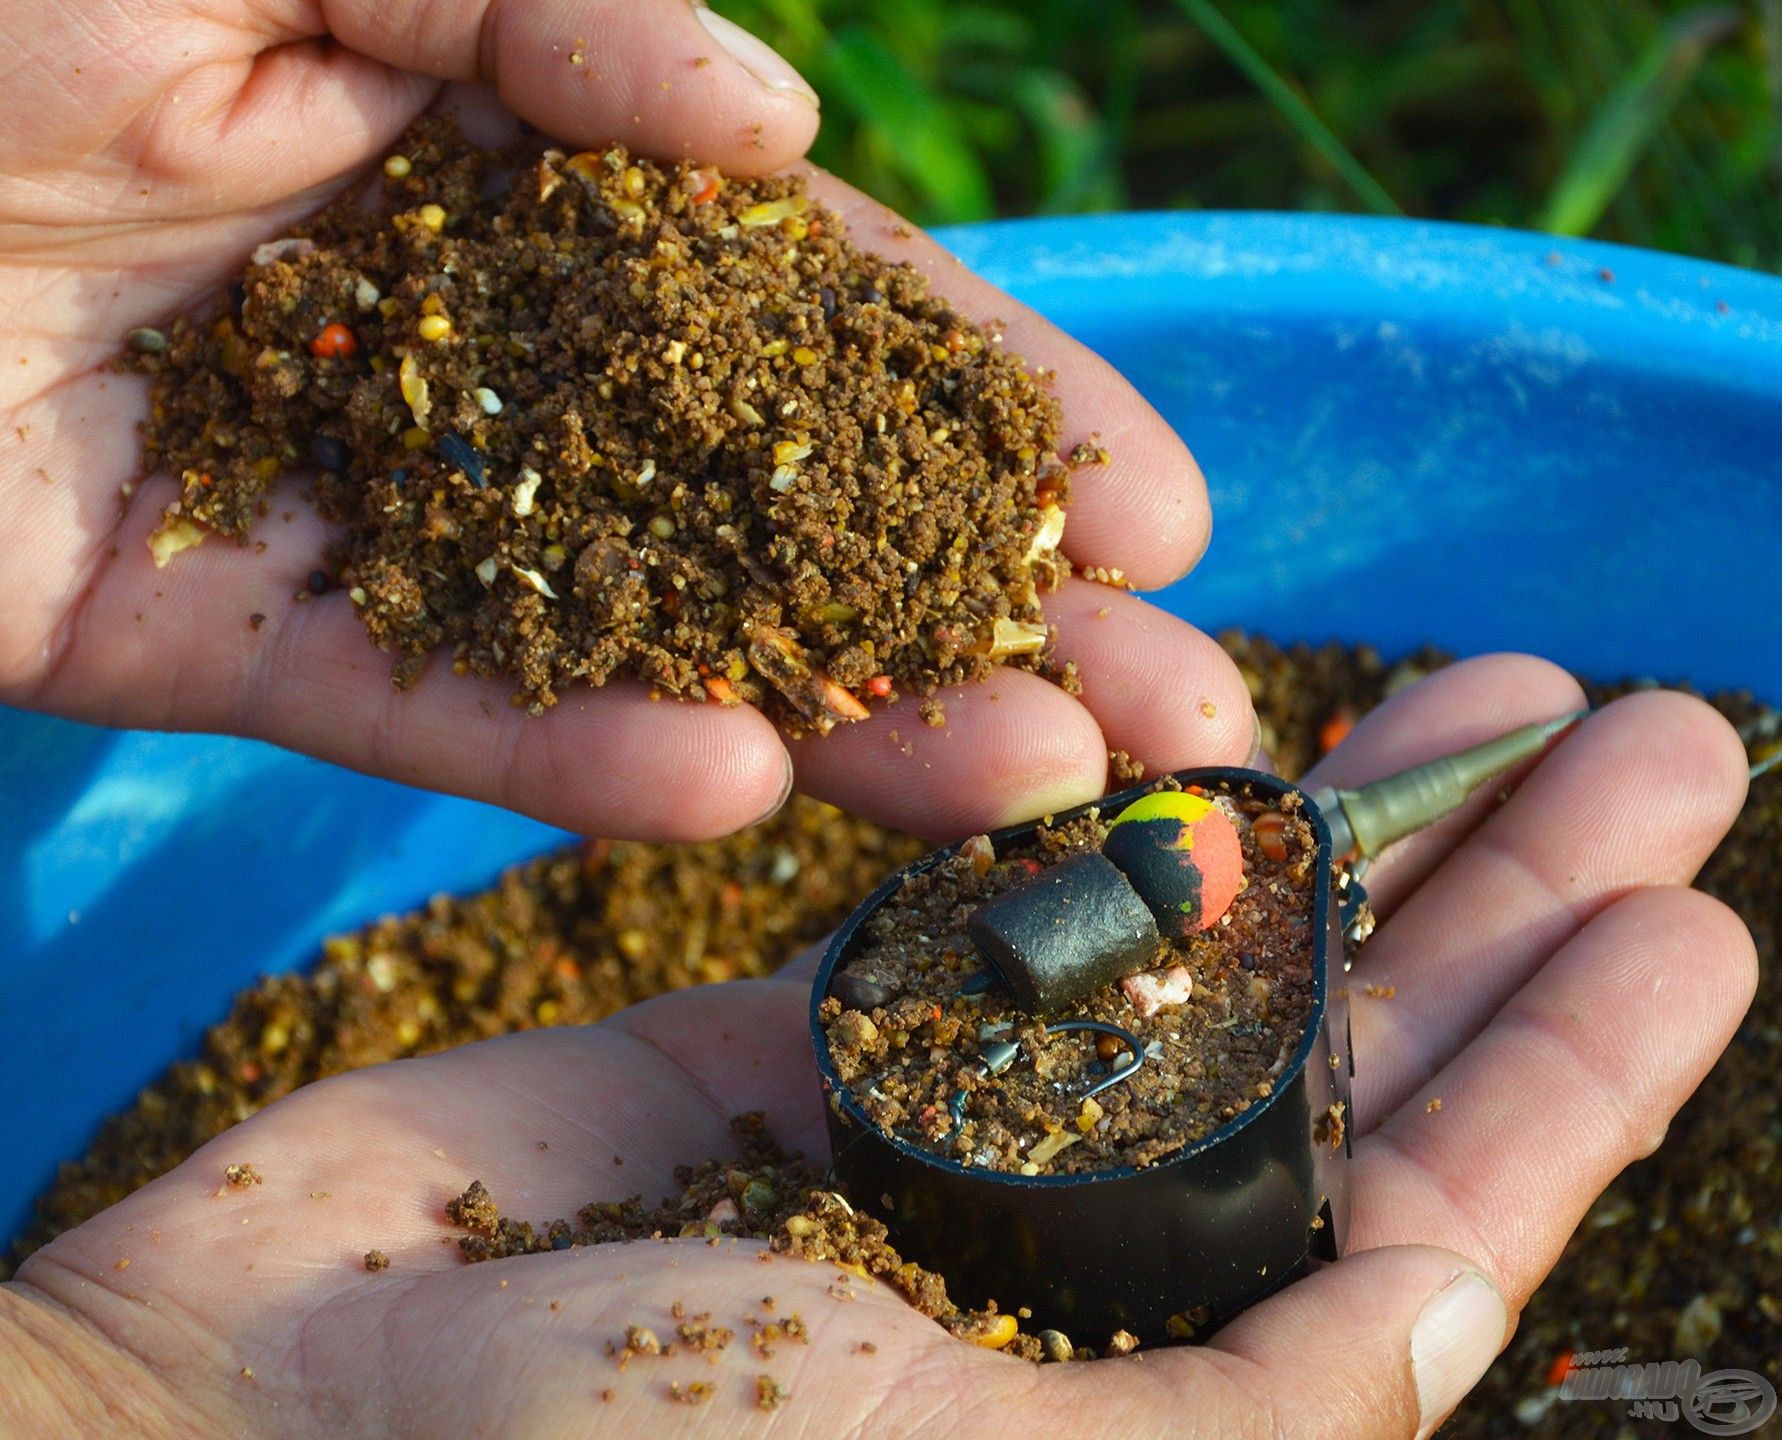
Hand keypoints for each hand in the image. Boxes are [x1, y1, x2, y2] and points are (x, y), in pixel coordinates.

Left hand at [0, 0, 1250, 844]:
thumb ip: (554, 10)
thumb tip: (780, 128)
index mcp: (523, 176)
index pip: (811, 312)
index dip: (989, 410)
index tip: (1162, 515)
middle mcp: (477, 357)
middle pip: (769, 503)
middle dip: (984, 607)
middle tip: (1179, 719)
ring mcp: (358, 505)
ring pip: (633, 632)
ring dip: (839, 714)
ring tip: (1028, 784)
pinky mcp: (199, 630)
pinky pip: (412, 702)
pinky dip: (567, 744)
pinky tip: (738, 788)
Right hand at [4, 655, 1752, 1438]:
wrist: (261, 1413)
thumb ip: (1245, 1412)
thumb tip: (1471, 1306)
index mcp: (1141, 1390)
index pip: (1414, 1211)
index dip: (1568, 1062)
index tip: (1695, 911)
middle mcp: (1059, 1252)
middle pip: (1333, 1041)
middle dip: (1498, 885)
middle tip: (1654, 725)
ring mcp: (919, 1123)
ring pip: (1184, 939)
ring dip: (1339, 812)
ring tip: (1494, 675)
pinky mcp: (782, 1022)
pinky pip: (979, 892)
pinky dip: (1092, 802)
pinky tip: (1202, 706)